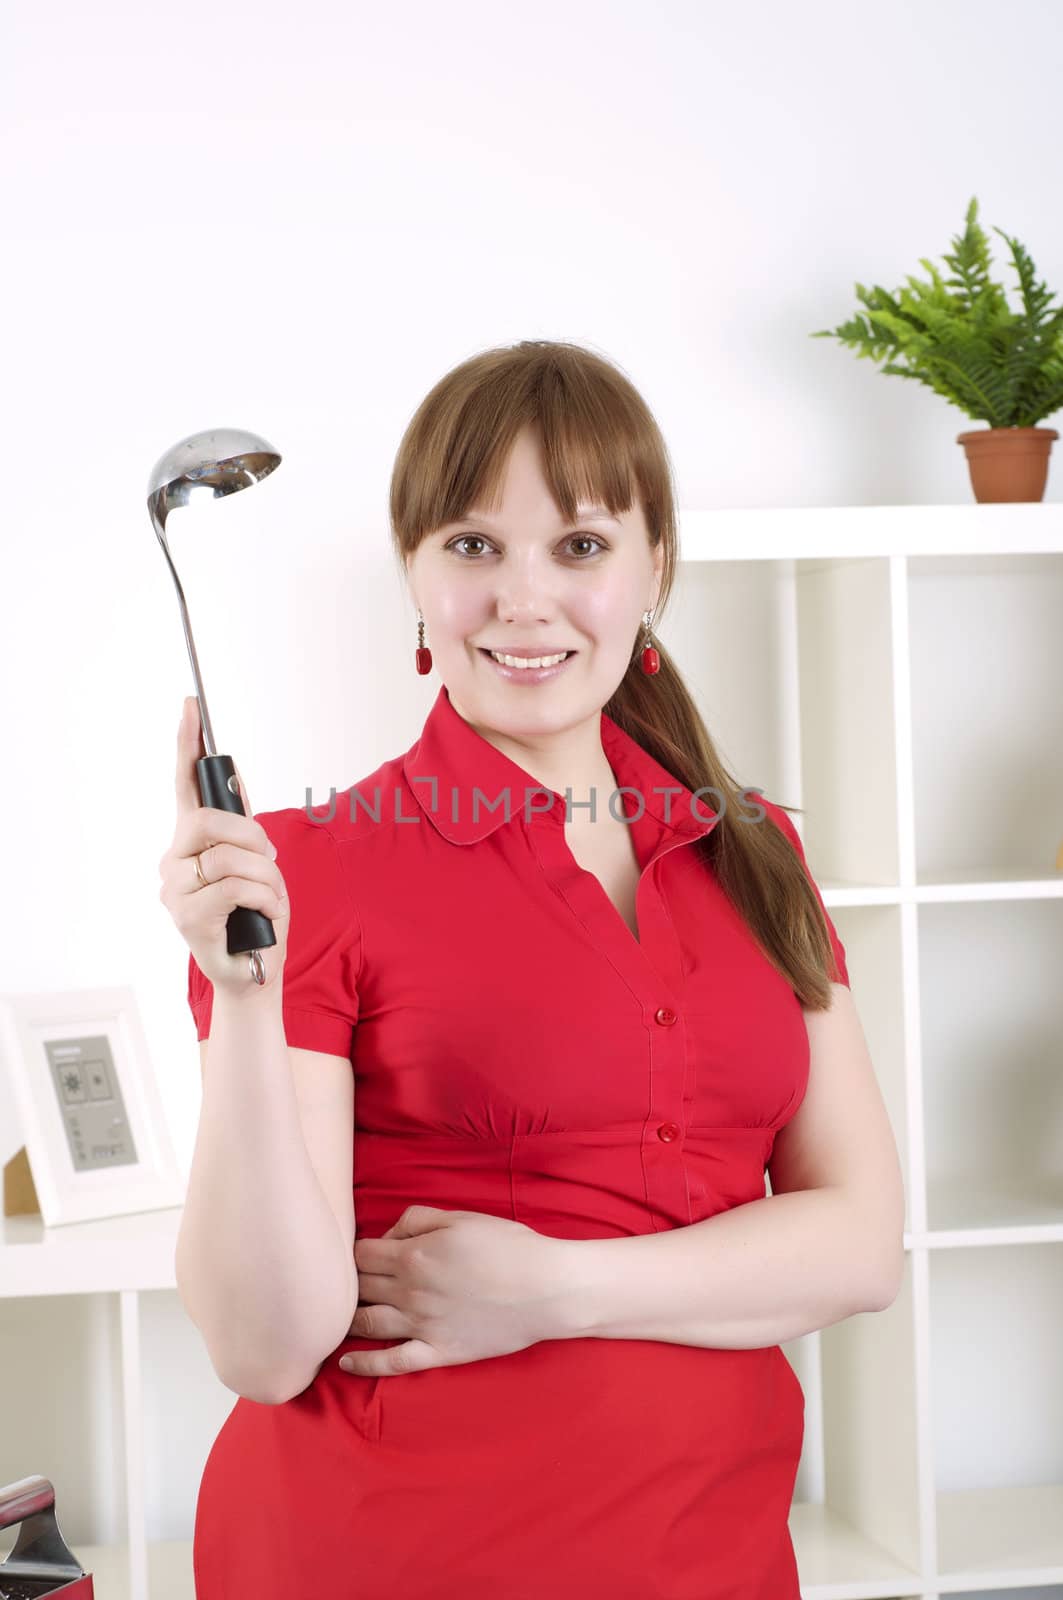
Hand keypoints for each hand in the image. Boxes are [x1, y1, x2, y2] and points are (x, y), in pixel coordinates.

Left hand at [338, 1206, 570, 1376]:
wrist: (545, 1288)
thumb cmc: (508, 1247)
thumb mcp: (461, 1217)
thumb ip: (417, 1218)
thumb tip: (388, 1235)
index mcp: (414, 1255)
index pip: (361, 1254)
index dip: (358, 1251)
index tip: (364, 1253)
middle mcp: (410, 1291)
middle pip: (360, 1286)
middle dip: (352, 1281)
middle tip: (351, 1283)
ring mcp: (422, 1325)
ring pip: (367, 1323)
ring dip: (348, 1318)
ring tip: (340, 1316)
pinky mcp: (437, 1352)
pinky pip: (392, 1363)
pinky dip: (364, 1365)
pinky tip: (345, 1363)